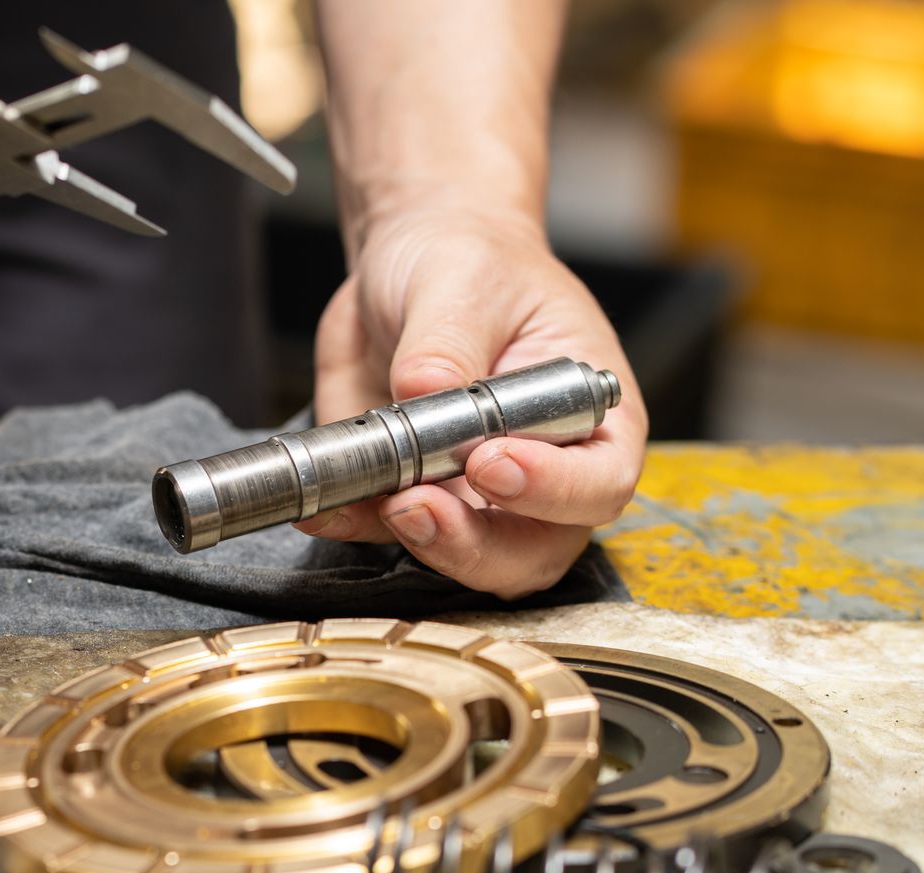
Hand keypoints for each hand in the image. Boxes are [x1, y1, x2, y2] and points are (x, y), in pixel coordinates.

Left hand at [302, 209, 646, 597]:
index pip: (598, 482)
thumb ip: (448, 341)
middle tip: (420, 504)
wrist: (409, 264)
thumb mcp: (463, 278)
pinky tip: (325, 506)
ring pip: (466, 560)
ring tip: (379, 502)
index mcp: (588, 415)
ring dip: (420, 547)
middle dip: (476, 544)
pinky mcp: (410, 495)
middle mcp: (543, 471)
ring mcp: (475, 495)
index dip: (552, 490)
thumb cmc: (469, 262)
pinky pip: (384, 534)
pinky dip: (354, 527)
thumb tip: (425, 389)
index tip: (492, 461)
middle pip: (534, 551)